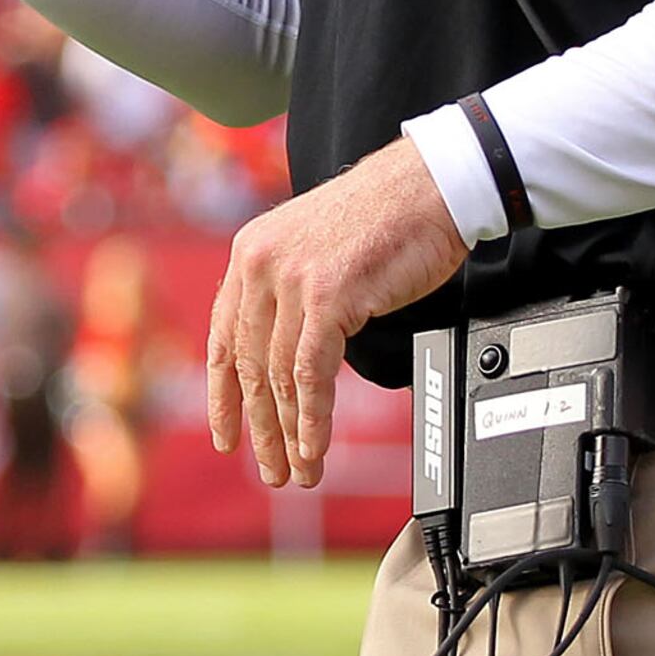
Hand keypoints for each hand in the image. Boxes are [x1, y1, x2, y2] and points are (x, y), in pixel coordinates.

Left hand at [208, 139, 466, 490]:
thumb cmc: (388, 216)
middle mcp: (259, 264)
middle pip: (249, 366)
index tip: (226, 435)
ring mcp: (290, 279)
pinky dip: (313, 419)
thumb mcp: (318, 249)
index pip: (223, 338)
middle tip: (270, 469)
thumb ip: (292, 292)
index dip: (223, 396)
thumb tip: (286, 353)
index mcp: (250, 252)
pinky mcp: (326, 296)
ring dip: (288, 434)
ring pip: (279, 377)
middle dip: (259, 427)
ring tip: (299, 471)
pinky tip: (317, 447)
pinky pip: (312, 374)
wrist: (431, 184)